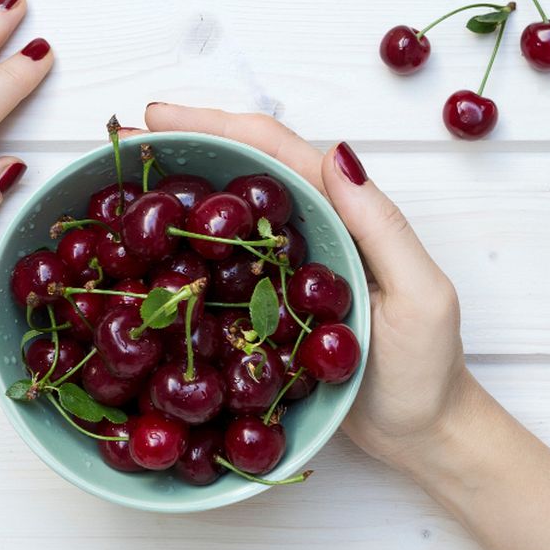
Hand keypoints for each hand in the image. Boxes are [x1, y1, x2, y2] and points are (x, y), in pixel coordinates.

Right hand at [142, 104, 473, 469]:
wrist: (421, 434)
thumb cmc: (428, 369)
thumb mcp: (420, 295)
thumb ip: (381, 227)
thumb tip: (337, 155)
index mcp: (344, 215)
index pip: (275, 153)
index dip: (217, 126)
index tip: (158, 116)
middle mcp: (310, 232)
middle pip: (241, 174)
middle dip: (185, 149)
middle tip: (125, 142)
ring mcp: (284, 271)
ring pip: (225, 220)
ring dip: (177, 197)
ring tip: (121, 185)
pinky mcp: (267, 309)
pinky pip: (220, 271)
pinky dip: (184, 255)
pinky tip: (146, 257)